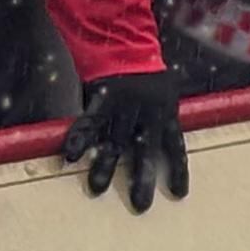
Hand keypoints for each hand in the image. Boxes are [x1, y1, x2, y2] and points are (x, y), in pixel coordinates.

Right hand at [63, 70, 187, 209]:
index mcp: (166, 114)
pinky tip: (70, 155)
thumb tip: (156, 149)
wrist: (127, 44)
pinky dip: (79, 137)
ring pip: (115, 141)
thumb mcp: (163, 97)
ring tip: (97, 189)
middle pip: (145, 151)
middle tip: (140, 205)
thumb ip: (159, 121)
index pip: (176, 147)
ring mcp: (124, 108)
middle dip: (142, 178)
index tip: (179, 194)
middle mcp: (146, 114)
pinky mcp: (103, 99)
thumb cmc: (146, 76)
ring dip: (104, 165)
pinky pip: (89, 121)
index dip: (178, 170)